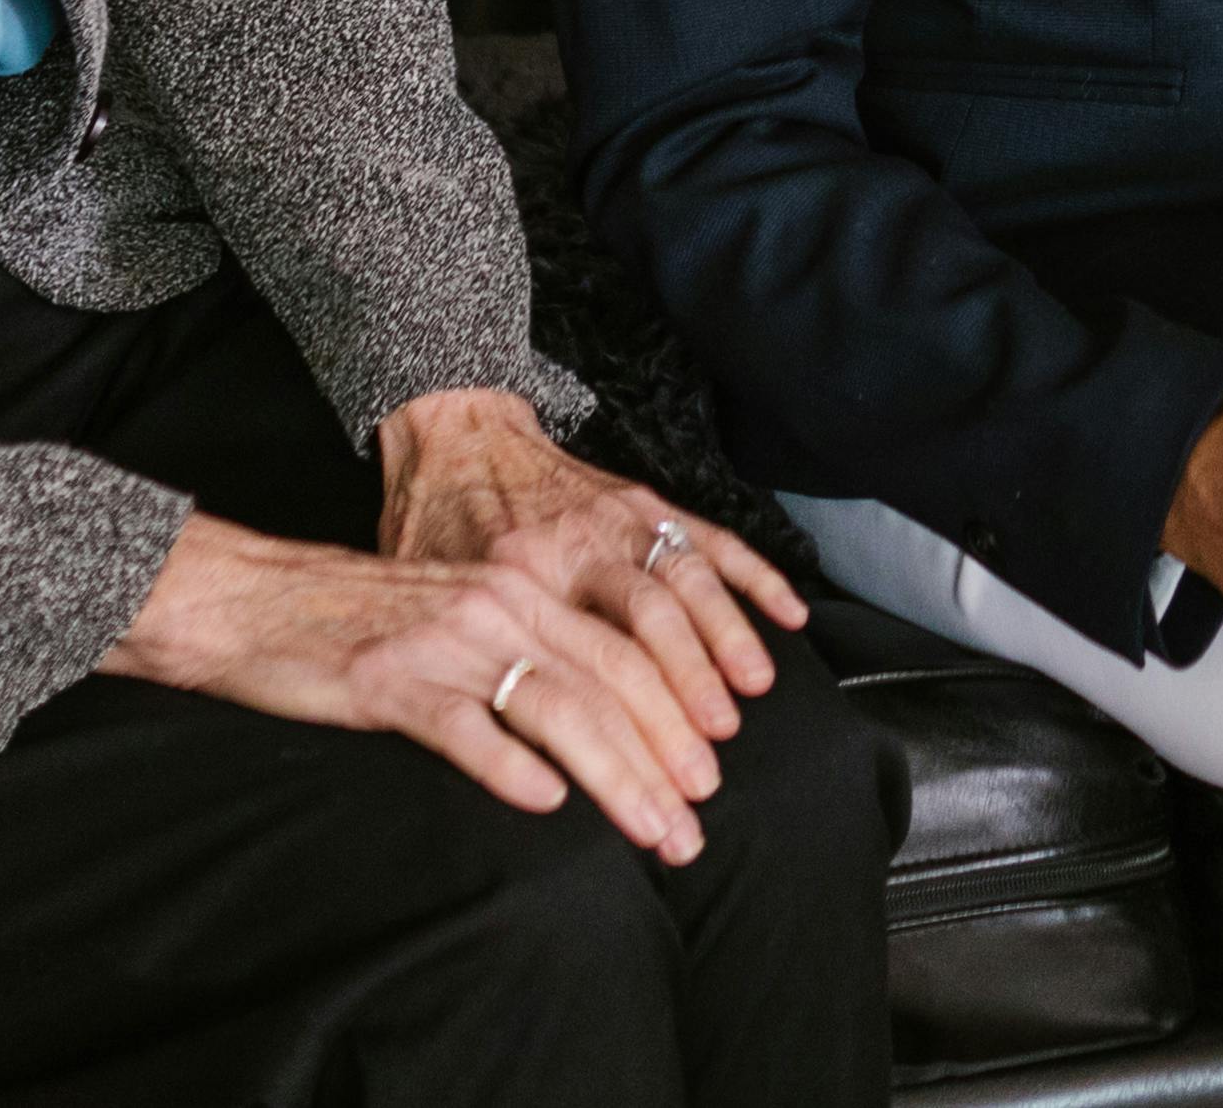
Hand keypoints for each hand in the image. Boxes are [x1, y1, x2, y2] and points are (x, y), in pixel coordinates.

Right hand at [99, 496, 743, 856]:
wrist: (250, 599)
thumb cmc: (355, 620)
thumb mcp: (456, 619)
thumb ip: (523, 652)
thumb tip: (598, 720)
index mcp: (520, 590)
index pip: (624, 654)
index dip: (677, 717)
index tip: (711, 779)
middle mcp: (497, 606)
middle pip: (608, 683)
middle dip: (664, 758)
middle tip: (696, 825)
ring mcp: (444, 641)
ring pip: (555, 706)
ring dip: (614, 774)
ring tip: (651, 827)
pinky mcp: (388, 679)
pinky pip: (461, 724)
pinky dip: (509, 763)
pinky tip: (545, 801)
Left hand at [378, 386, 805, 748]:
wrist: (452, 434)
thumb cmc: (433, 528)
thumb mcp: (432, 597)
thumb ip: (471, 656)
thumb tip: (502, 748)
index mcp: (524, 576)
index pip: (585, 663)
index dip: (622, 731)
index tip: (648, 790)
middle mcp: (580, 543)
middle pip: (648, 627)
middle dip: (686, 699)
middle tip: (705, 767)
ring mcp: (620, 517)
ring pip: (688, 581)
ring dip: (726, 642)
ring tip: (748, 699)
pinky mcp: (644, 499)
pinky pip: (711, 537)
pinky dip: (755, 575)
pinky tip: (791, 614)